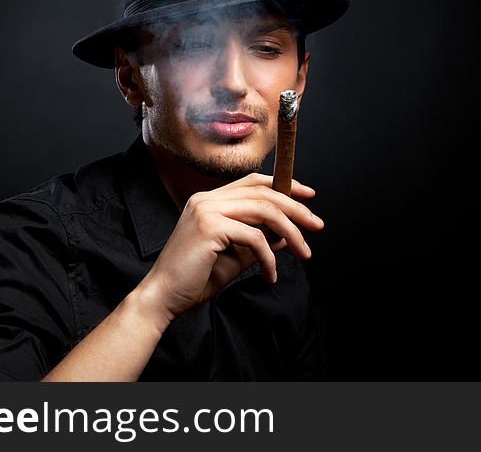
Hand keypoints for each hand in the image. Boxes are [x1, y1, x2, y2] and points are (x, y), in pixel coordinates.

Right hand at [136, 173, 323, 324]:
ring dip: (291, 232)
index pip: (253, 181)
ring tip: (304, 252)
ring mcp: (206, 210)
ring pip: (264, 210)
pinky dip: (269, 258)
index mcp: (209, 200)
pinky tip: (269, 275)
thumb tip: (285, 236)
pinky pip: (254, 238)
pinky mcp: (209, 227)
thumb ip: (258, 242)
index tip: (308, 197)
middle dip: (296, 209)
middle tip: (317, 226)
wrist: (163, 298)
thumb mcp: (235, 256)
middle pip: (264, 192)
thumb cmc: (195, 279)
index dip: (284, 185)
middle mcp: (206, 199)